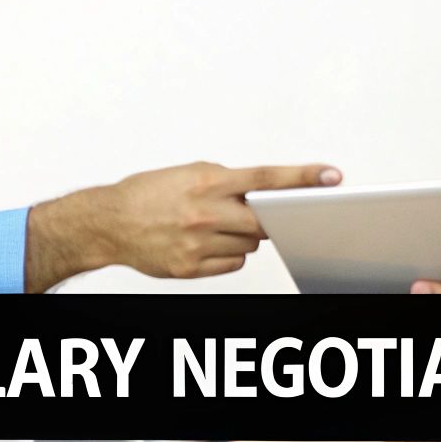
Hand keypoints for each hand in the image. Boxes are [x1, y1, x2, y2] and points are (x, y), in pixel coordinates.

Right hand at [26, 161, 341, 290]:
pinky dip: (228, 255)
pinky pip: (232, 264)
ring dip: (242, 236)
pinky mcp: (190, 268)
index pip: (267, 179)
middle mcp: (206, 213)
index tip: (332, 176)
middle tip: (260, 214)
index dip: (303, 177)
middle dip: (268, 219)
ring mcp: (199, 244)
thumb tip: (261, 192)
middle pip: (264, 222)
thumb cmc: (148, 193)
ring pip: (250, 245)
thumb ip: (227, 181)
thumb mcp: (189, 173)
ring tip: (212, 226)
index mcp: (208, 182)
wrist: (108, 222)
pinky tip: (205, 244)